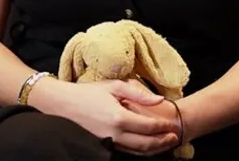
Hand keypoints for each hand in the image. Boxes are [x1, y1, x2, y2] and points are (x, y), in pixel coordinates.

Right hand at [36, 78, 180, 155]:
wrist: (64, 104)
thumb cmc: (89, 92)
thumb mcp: (114, 86)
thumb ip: (139, 94)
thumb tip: (159, 100)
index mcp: (119, 117)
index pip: (148, 127)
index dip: (164, 127)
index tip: (174, 124)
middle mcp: (115, 134)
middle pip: (146, 144)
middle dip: (163, 142)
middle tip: (175, 137)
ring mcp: (108, 142)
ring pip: (137, 151)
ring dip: (154, 149)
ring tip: (166, 143)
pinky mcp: (104, 145)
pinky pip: (127, 151)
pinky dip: (140, 150)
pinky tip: (148, 144)